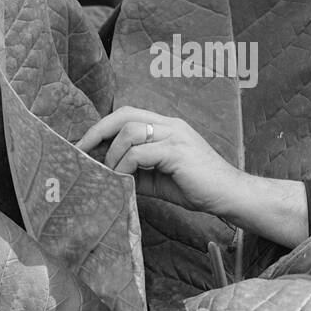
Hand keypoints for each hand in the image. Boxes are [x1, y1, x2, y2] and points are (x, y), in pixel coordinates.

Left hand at [75, 107, 242, 218]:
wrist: (229, 196)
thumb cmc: (198, 188)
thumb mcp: (159, 178)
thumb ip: (137, 171)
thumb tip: (108, 174)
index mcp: (167, 127)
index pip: (128, 115)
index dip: (103, 128)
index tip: (84, 145)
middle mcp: (170, 125)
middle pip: (124, 114)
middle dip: (98, 132)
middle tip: (81, 151)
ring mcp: (175, 136)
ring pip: (130, 131)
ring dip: (113, 154)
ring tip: (111, 173)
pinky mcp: (177, 151)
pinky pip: (140, 153)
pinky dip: (125, 165)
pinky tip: (125, 178)